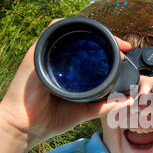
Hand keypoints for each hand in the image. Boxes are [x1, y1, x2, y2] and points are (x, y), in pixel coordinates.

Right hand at [0, 19, 132, 148]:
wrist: (25, 127)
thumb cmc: (50, 119)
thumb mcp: (84, 110)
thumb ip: (105, 105)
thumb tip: (127, 101)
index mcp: (70, 70)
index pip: (91, 50)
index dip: (110, 47)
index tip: (126, 52)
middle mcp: (59, 59)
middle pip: (83, 38)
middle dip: (106, 37)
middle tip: (123, 47)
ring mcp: (46, 55)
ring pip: (70, 30)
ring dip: (91, 31)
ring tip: (110, 41)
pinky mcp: (35, 54)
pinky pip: (50, 30)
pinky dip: (66, 25)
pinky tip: (82, 30)